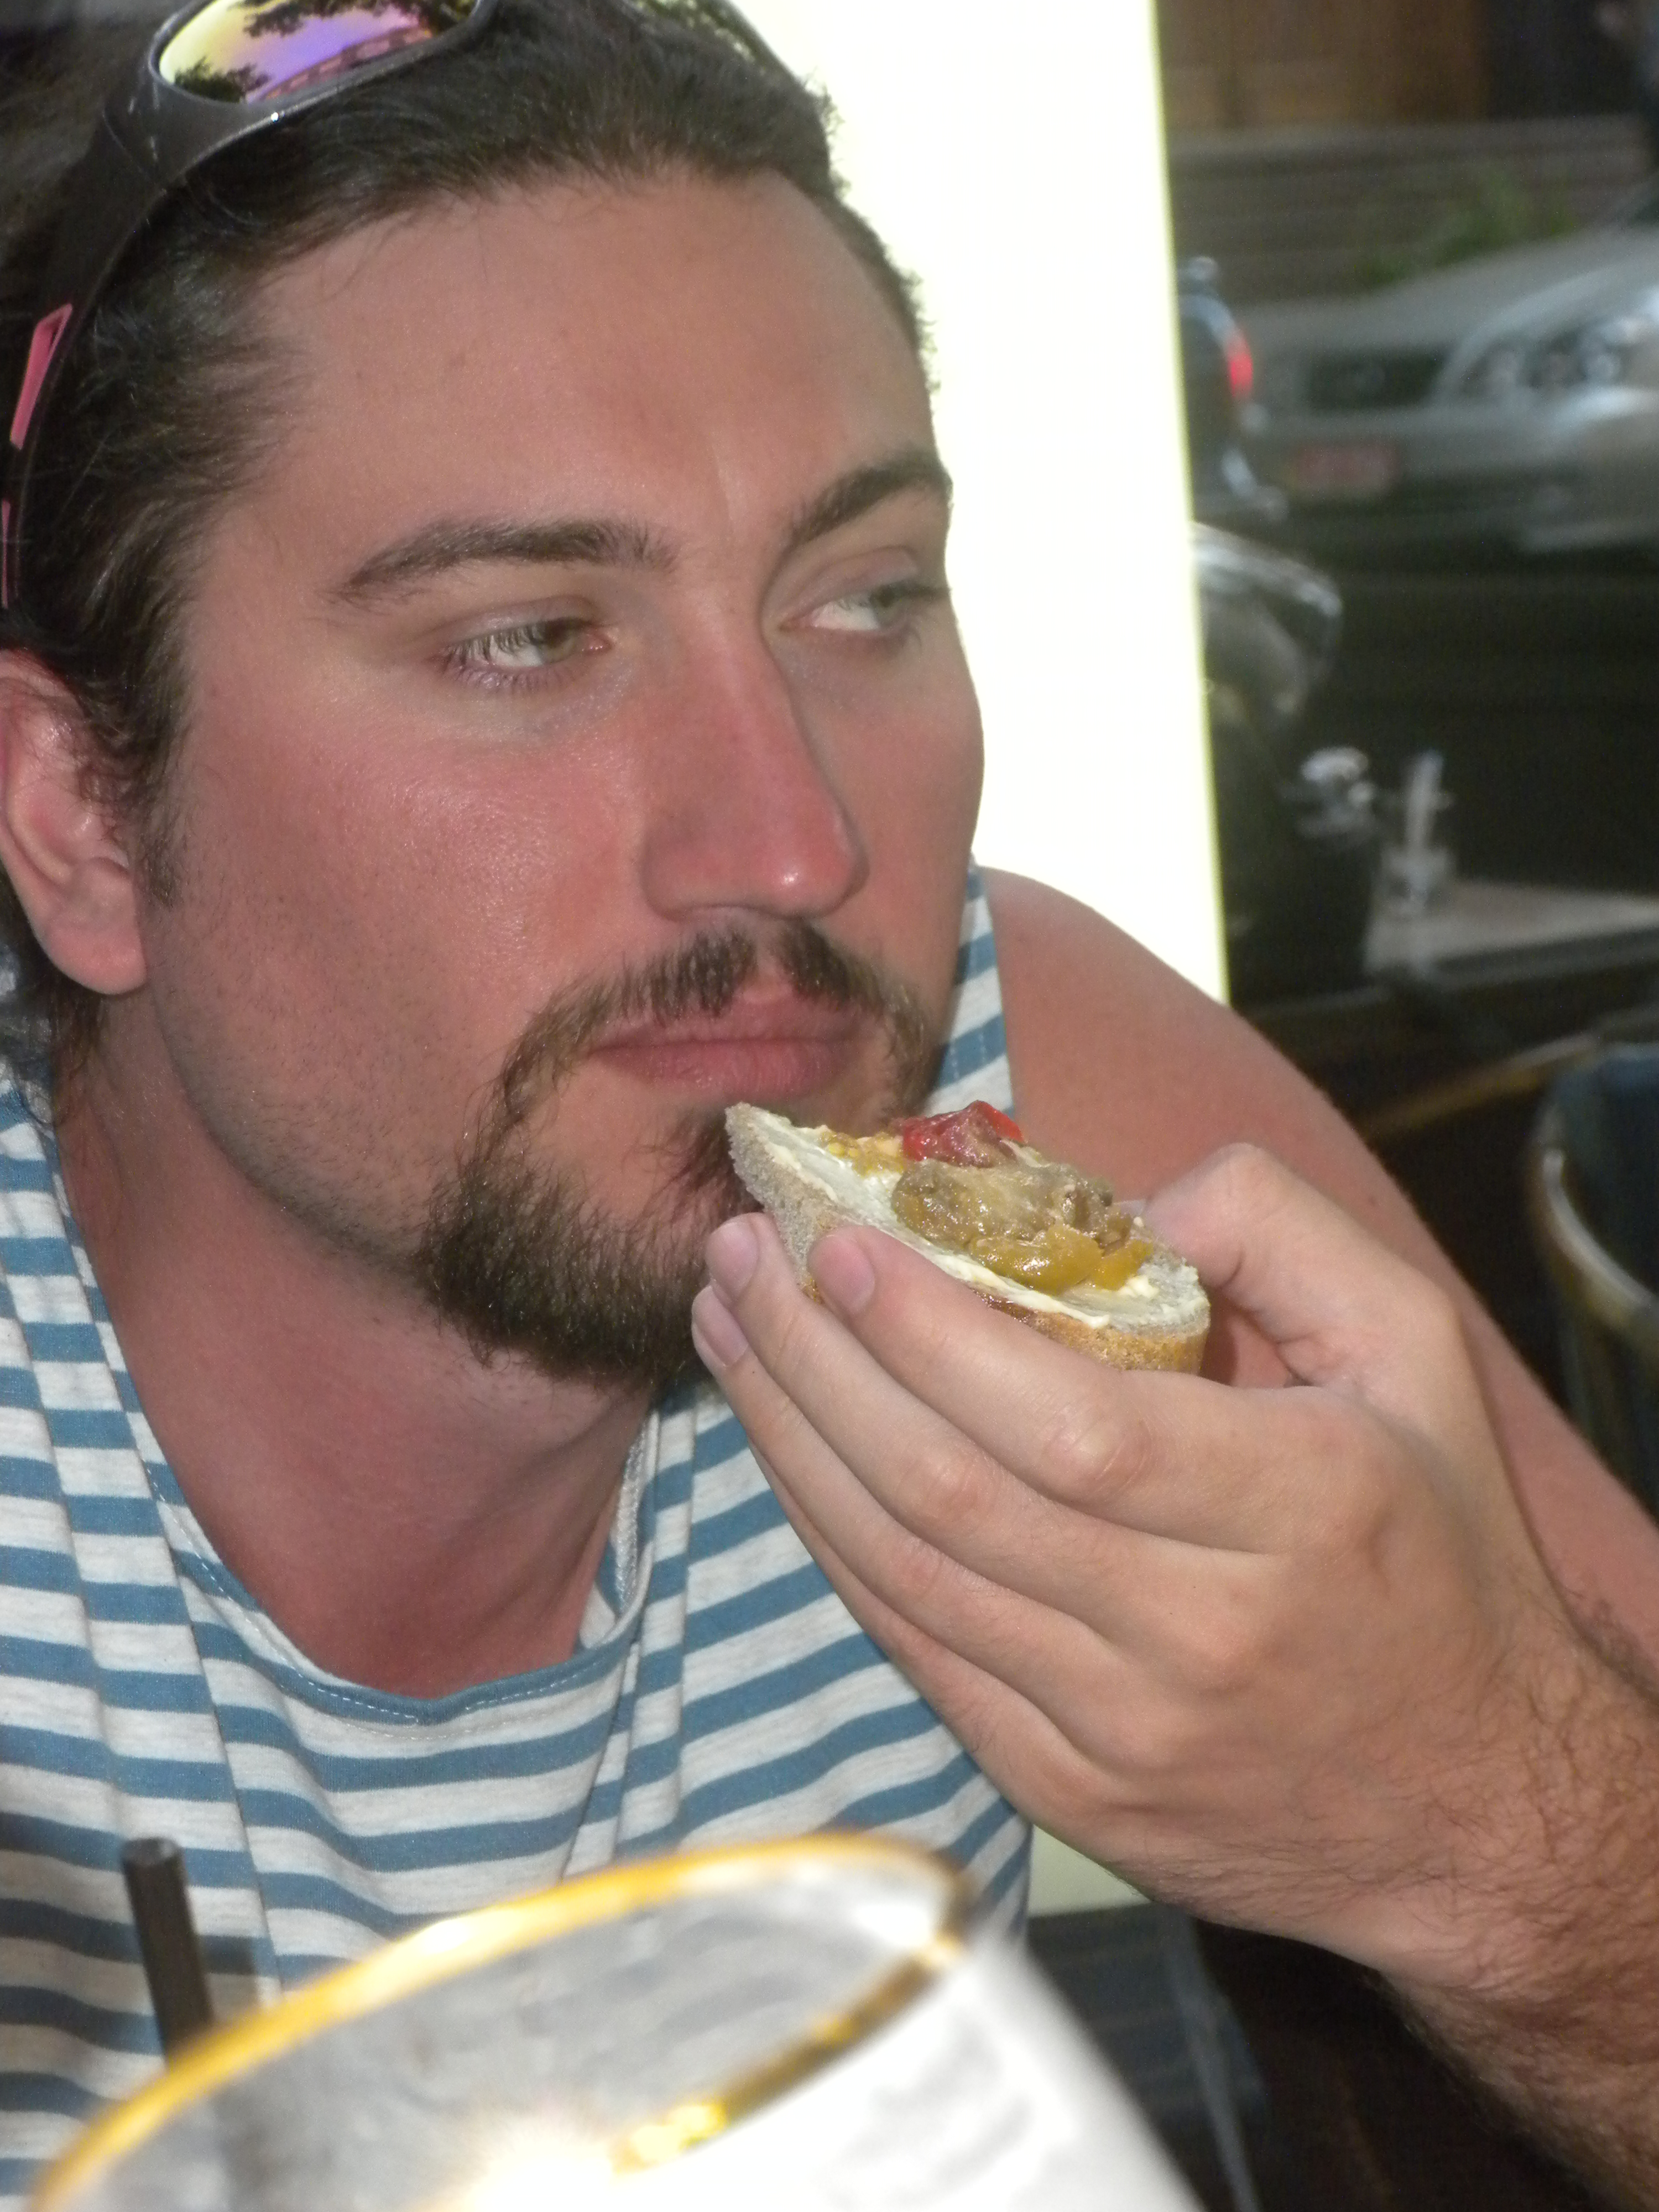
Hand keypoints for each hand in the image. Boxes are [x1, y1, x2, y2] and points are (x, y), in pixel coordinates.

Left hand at [693, 1145, 1592, 1990]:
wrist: (1476, 1811)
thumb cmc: (1437, 1551)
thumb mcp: (1417, 1351)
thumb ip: (1279, 1231)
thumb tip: (1112, 1199)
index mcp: (1298, 1507)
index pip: (1070, 1422)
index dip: (929, 1333)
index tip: (837, 1241)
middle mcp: (1200, 1634)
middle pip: (950, 1493)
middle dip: (814, 1362)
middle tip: (738, 1258)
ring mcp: (1121, 1736)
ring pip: (905, 1576)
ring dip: (792, 1443)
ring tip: (731, 1332)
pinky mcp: (1068, 1798)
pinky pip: (915, 1654)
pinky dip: (834, 1545)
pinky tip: (789, 1454)